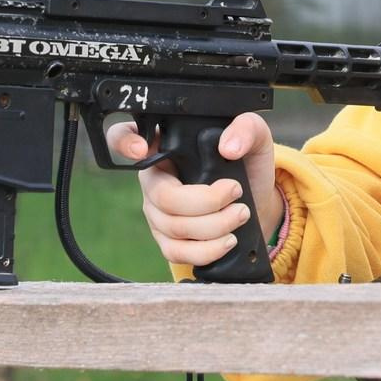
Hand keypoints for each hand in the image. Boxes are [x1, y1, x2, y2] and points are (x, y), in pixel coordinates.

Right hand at [106, 112, 283, 267]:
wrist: (257, 201)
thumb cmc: (247, 163)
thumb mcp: (255, 136)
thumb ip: (245, 128)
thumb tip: (228, 147)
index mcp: (164, 145)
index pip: (123, 136)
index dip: (124, 142)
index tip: (141, 150)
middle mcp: (154, 178)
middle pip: (163, 197)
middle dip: (207, 201)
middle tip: (236, 191)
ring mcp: (157, 212)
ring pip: (174, 227)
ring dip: (215, 225)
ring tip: (241, 214)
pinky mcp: (167, 240)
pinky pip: (176, 252)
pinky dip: (207, 250)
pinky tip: (227, 240)